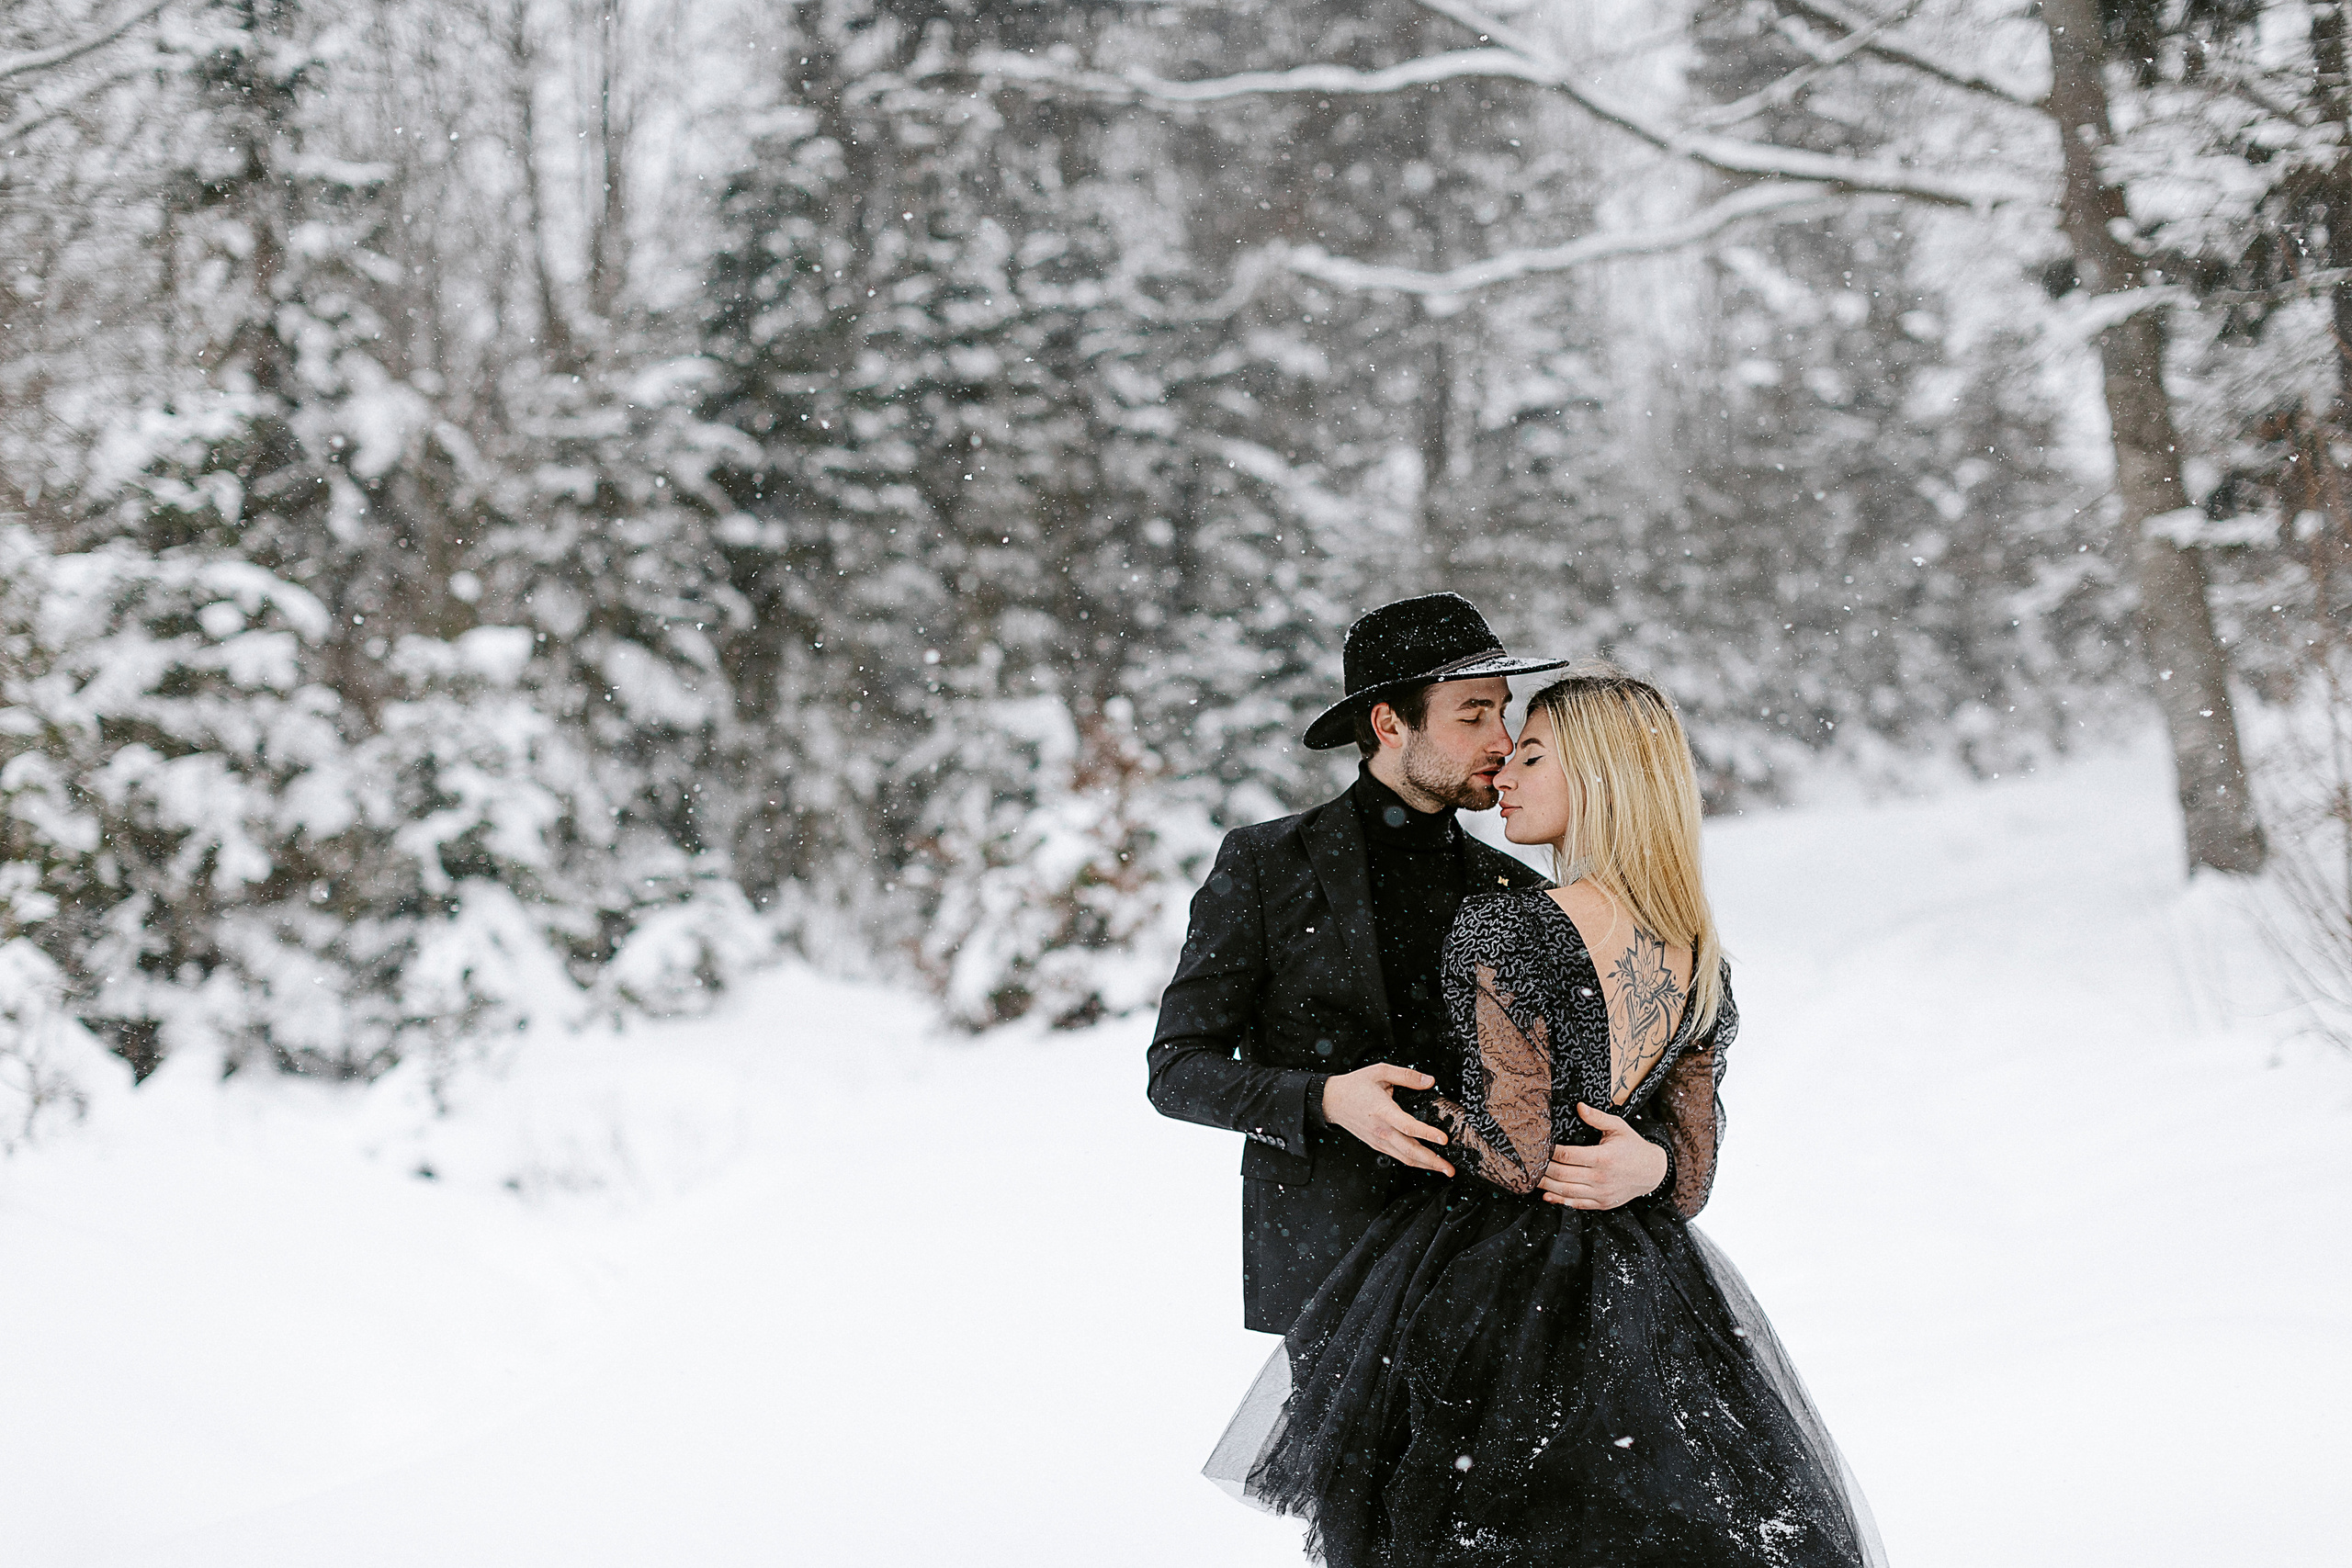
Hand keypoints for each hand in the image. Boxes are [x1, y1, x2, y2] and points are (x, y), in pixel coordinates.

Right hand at [1320, 1063, 1454, 1176]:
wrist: (1332, 1101)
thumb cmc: (1355, 1086)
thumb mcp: (1380, 1071)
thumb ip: (1406, 1075)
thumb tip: (1429, 1081)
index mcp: (1383, 1111)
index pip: (1408, 1126)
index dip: (1427, 1134)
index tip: (1444, 1139)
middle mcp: (1381, 1129)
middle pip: (1410, 1151)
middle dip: (1433, 1161)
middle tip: (1450, 1168)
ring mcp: (1379, 1140)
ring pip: (1405, 1158)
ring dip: (1426, 1165)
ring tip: (1444, 1169)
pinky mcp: (1377, 1145)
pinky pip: (1398, 1157)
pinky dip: (1414, 1162)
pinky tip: (1425, 1163)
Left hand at [1537, 1103, 1666, 1209]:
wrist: (1652, 1172)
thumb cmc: (1633, 1147)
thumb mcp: (1618, 1127)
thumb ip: (1597, 1117)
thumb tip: (1579, 1106)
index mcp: (1603, 1157)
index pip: (1568, 1155)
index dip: (1551, 1152)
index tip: (1539, 1147)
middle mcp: (1601, 1177)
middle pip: (1563, 1175)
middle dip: (1544, 1169)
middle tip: (1531, 1163)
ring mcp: (1601, 1193)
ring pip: (1567, 1192)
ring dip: (1547, 1186)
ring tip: (1533, 1178)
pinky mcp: (1602, 1203)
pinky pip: (1577, 1204)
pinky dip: (1560, 1201)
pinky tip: (1548, 1195)